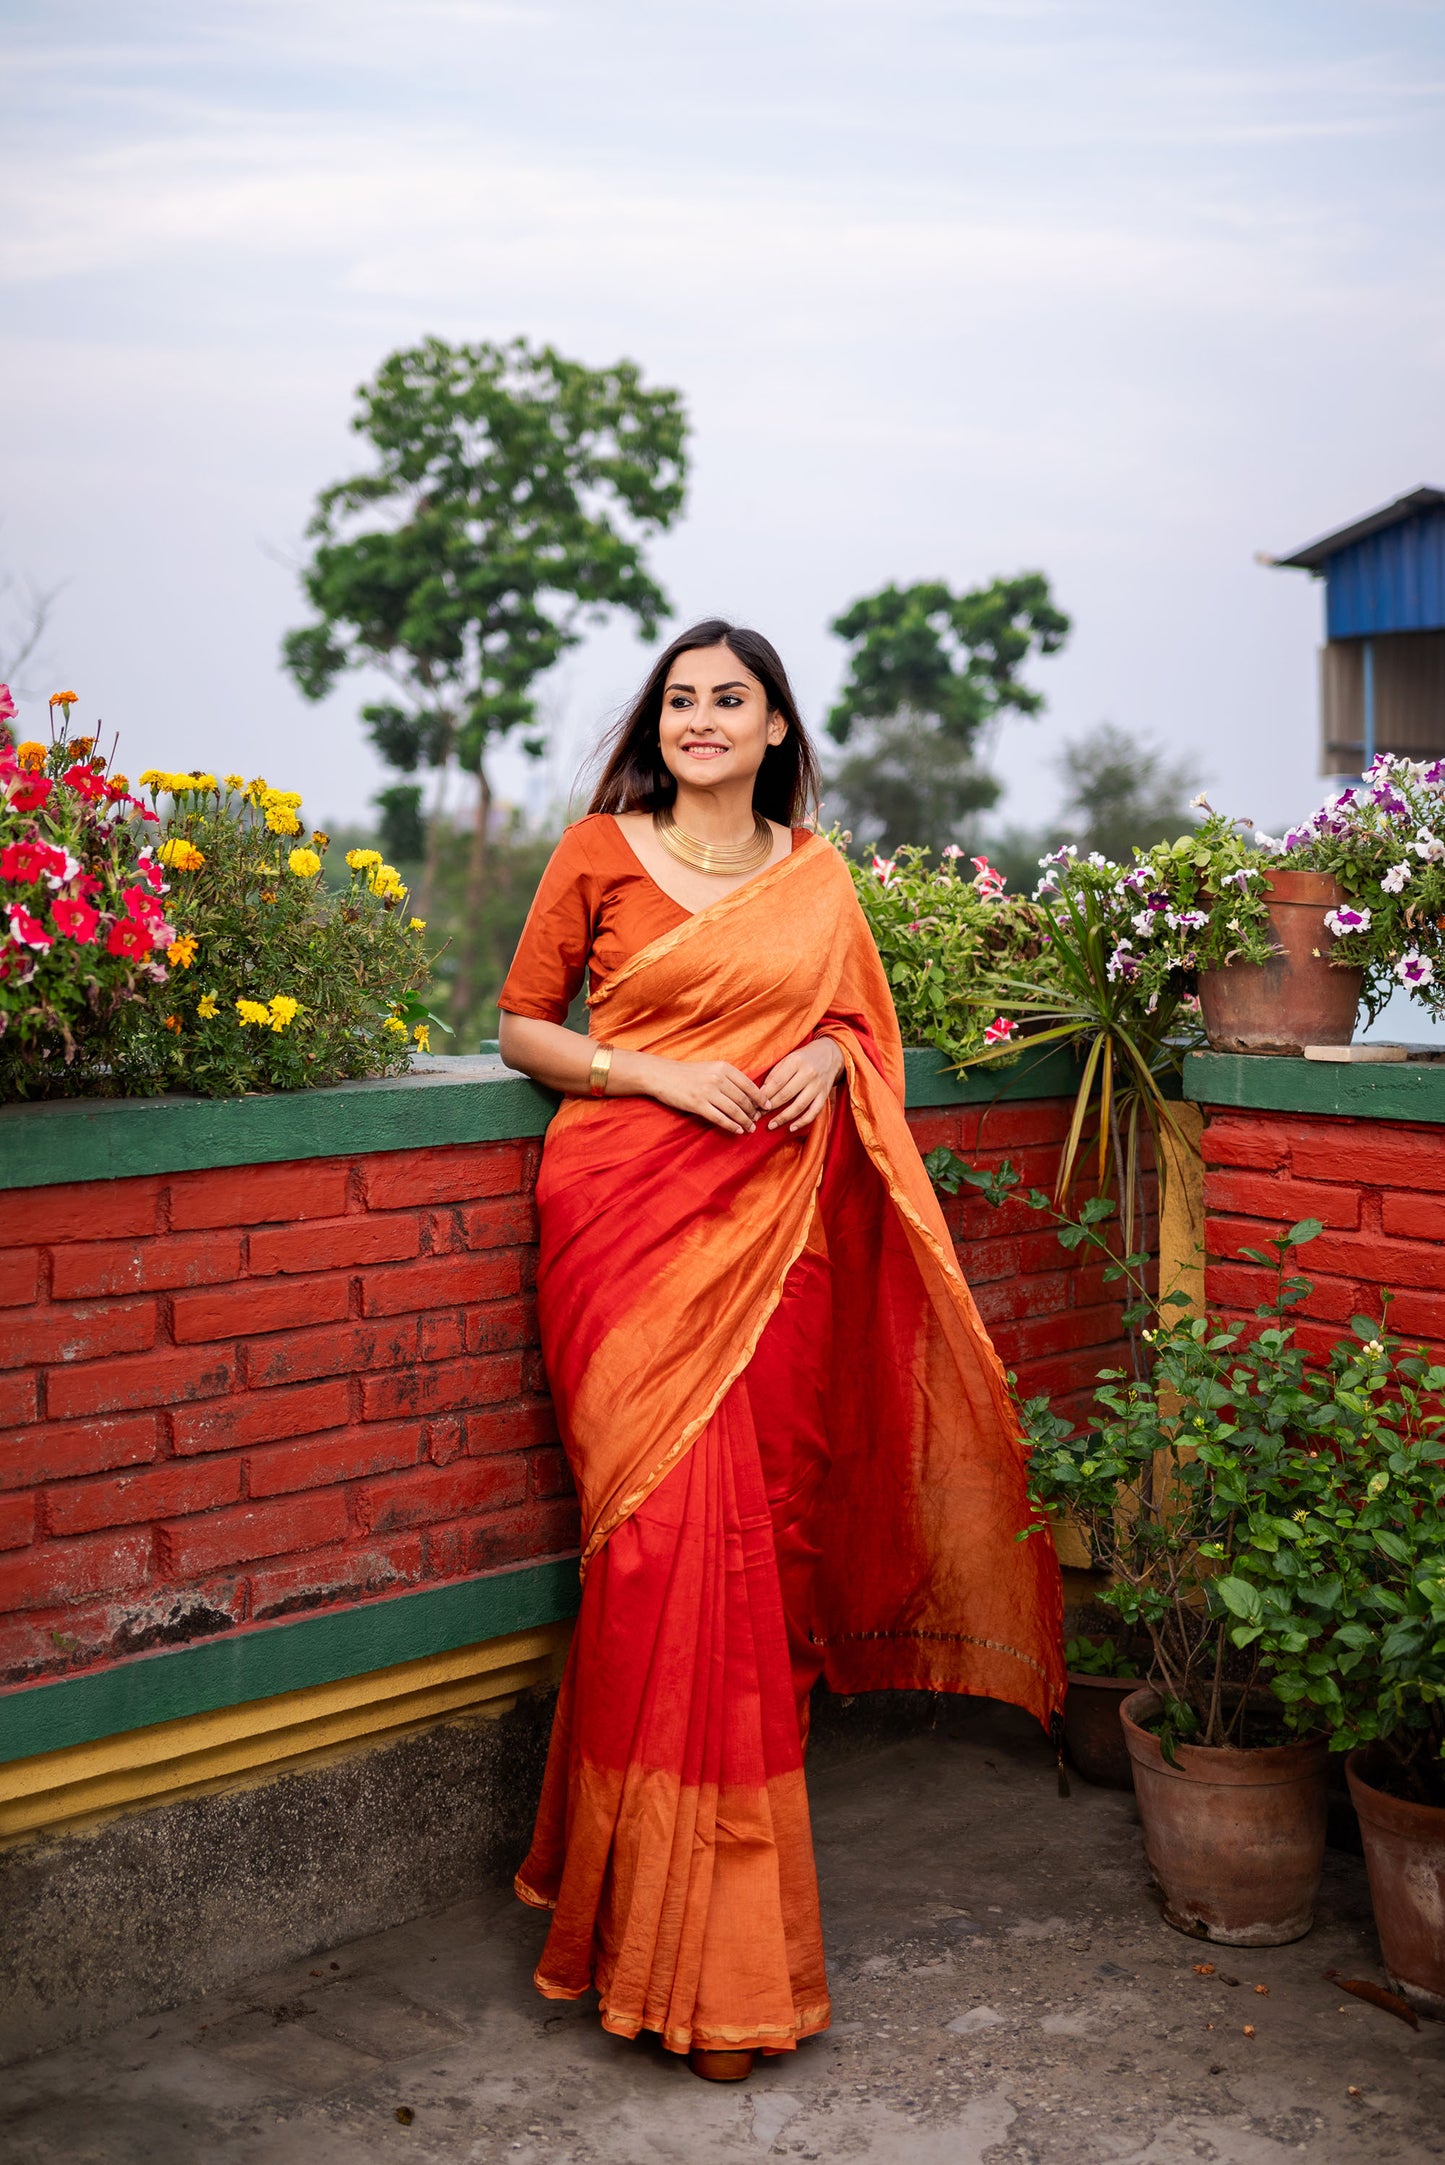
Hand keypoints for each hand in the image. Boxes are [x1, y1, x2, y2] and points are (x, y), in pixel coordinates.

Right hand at [641, 1054, 767, 1135]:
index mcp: (723, 1068)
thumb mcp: (710, 1068)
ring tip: (750, 1129)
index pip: (749, 1085)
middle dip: (753, 1112)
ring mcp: (708, 1091)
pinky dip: (732, 1125)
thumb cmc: (687, 1074)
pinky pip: (720, 1118)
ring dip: (745, 1121)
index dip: (760, 1098)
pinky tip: (738, 1130)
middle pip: (743, 1099)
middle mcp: (718, 1078)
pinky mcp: (698, 1104)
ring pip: (734, 1110)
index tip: (767, 1106)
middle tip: (757, 1121)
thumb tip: (746, 1092)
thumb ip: (727, 1077)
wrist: (661, 1075)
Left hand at [759, 1038, 843, 1132]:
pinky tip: (791, 1128)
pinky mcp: (825, 1095)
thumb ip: (775, 1074)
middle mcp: (808, 1073)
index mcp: (796, 1061)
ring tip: (771, 1125)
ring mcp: (818, 1086)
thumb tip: (760, 1093)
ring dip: (783, 1118)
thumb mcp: (788, 1059)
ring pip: (799, 1106)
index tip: (754, 1104)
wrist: (830, 1054)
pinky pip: (814, 1112)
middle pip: (786, 1094)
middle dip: (769, 1107)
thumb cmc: (803, 1058)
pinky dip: (802, 1122)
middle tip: (757, 1116)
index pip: (777, 1082)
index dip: (764, 1095)